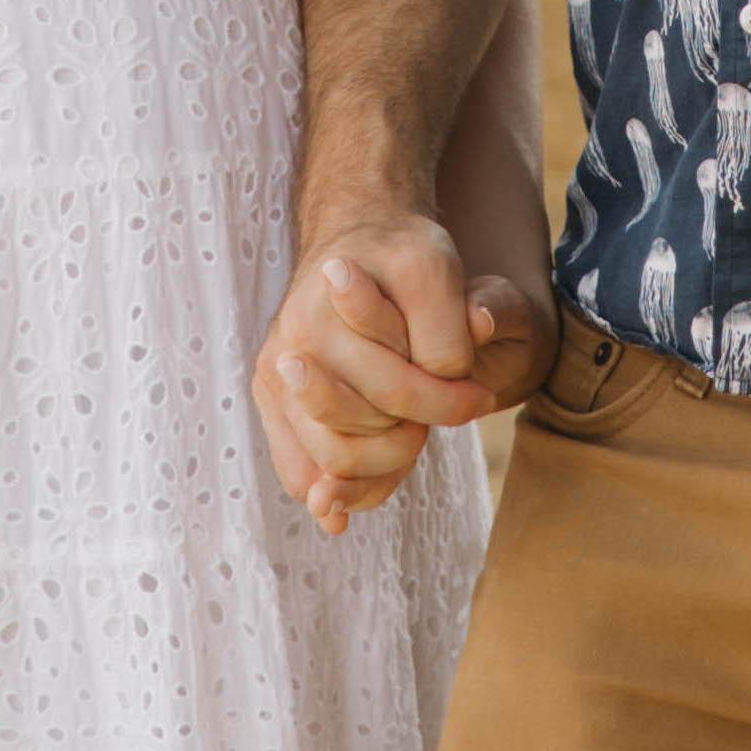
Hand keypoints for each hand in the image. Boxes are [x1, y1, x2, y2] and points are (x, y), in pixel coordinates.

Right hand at [248, 218, 545, 534]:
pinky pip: (299, 473)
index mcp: (336, 298)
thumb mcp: (439, 271)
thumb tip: (475, 336)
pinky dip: (334, 492)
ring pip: (331, 461)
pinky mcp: (270, 399)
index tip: (480, 397)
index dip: (449, 400)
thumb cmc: (403, 262)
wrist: (354, 246)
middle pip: (364, 431)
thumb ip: (451, 322)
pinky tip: (353, 504)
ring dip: (380, 465)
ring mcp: (276, 371)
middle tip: (437, 418)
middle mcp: (296, 337)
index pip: (400, 385)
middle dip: (411, 435)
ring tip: (407, 439)